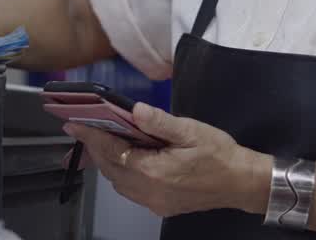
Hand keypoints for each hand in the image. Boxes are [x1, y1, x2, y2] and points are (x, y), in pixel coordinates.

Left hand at [64, 103, 269, 217]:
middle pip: (109, 168)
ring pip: (117, 182)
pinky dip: (121, 173)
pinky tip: (125, 159)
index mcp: (154, 170)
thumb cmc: (219, 154)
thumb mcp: (191, 130)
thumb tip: (134, 110)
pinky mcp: (160, 206)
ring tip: (101, 141)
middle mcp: (148, 190)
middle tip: (83, 129)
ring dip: (107, 161)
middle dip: (94, 148)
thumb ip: (159, 122)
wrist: (241, 182)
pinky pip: (130, 190)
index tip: (74, 125)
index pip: (112, 151)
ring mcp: (153, 201)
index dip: (91, 136)